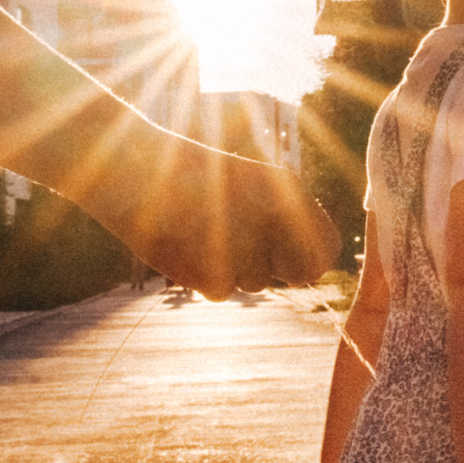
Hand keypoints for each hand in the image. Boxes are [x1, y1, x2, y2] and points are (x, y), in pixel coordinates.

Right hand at [117, 149, 339, 299]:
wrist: (136, 172)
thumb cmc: (193, 172)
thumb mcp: (249, 180)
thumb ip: (285, 216)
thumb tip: (307, 265)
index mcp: (289, 194)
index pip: (327, 250)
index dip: (311, 259)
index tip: (290, 256)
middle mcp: (276, 223)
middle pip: (300, 275)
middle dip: (281, 270)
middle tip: (247, 248)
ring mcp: (246, 250)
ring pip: (255, 283)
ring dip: (235, 268)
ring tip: (203, 231)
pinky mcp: (214, 275)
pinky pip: (221, 291)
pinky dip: (204, 276)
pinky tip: (185, 245)